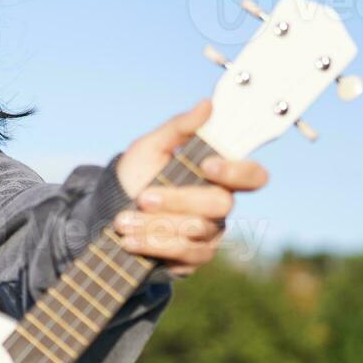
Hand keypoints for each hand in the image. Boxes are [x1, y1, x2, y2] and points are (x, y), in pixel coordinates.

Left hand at [111, 98, 268, 277]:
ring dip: (156, 225)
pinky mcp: (193, 257)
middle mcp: (219, 205)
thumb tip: (206, 104)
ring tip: (122, 221)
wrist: (110, 211)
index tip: (205, 165)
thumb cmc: (138, 173)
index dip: (237, 172)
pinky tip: (129, 241)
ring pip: (196, 230)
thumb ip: (178, 128)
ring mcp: (210, 233)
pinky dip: (152, 245)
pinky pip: (183, 254)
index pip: (253, 176)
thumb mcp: (150, 146)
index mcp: (218, 175)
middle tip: (143, 197)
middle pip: (220, 204)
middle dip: (177, 200)